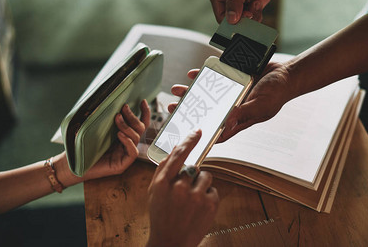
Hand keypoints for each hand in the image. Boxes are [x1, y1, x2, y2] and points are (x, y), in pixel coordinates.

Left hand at [81, 99, 150, 180]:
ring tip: (117, 118)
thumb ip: (106, 119)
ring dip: (127, 126)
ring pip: (136, 138)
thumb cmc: (82, 146)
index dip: (144, 113)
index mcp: (123, 136)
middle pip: (140, 129)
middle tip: (123, 108)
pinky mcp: (122, 165)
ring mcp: (125, 155)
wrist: (73, 164)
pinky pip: (133, 152)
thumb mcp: (96, 128)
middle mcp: (126, 145)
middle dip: (133, 117)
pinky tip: (120, 135)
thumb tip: (111, 102)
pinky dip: (128, 142)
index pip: (139, 124)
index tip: (142, 101)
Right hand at [147, 130, 218, 246]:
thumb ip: (163, 169)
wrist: (170, 243)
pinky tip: (198, 208)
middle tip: (185, 192)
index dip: (190, 140)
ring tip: (192, 201)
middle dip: (192, 177)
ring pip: (206, 176)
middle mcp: (179, 188)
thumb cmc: (161, 215)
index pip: (179, 154)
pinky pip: (213, 190)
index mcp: (163, 183)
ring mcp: (196, 197)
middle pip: (194, 167)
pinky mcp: (210, 205)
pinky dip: (208, 197)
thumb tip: (176, 148)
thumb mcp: (154, 192)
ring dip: (201, 185)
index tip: (197, 131)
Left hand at [169, 63, 291, 141]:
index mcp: (239, 119)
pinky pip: (212, 78)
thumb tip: (225, 123)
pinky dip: (202, 75)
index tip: (183, 134)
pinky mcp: (231, 79)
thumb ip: (243, 113)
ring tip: (175, 89)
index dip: (200, 135)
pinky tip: (191, 74)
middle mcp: (232, 108)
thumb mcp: (261, 105)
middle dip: (188, 110)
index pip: (217, 132)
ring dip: (190, 92)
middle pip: (206, 112)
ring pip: (206, 95)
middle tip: (172, 108)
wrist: (286, 73)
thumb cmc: (277, 92)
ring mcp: (230, 93)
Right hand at [209, 0, 276, 23]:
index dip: (232, 20)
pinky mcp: (248, 10)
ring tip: (254, 2)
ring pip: (243, 23)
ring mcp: (238, 8)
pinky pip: (252, 22)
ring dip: (252, 15)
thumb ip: (235, 1)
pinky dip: (257, 15)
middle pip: (232, 22)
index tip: (244, 14)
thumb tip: (231, 19)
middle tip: (251, 10)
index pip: (221, 17)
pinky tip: (257, 3)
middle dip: (243, 18)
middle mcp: (226, 4)